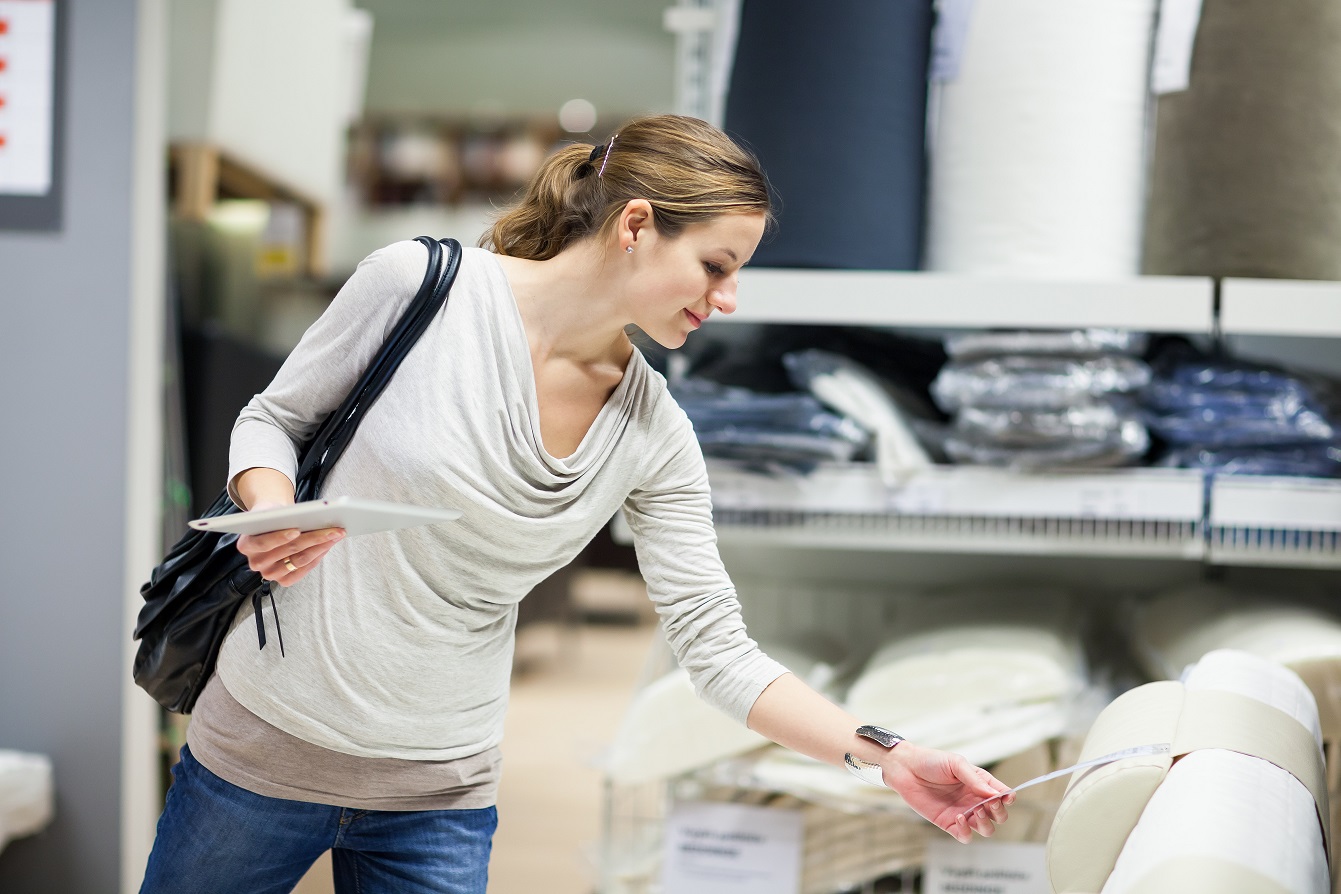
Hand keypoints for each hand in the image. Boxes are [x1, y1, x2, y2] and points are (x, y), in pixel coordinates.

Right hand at [235, 501, 344, 586]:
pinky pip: (304, 569)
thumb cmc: (270, 517)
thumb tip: (306, 515)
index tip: (296, 530)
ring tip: (336, 535)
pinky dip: (318, 556)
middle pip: (289, 551)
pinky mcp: (283, 580)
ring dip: (321, 547)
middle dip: (314, 538)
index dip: (280, 537)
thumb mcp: (270, 511)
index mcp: (246, 545)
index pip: (264, 543)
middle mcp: (256, 563)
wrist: (269, 526)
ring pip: (300, 560)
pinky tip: (328, 545)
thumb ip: (279, 515)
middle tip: (333, 529)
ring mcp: (270, 574)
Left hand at [882, 742, 1013, 842]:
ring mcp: (963, 813)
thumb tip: (995, 794)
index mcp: (979, 783)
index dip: (1008, 798)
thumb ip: (975, 779)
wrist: (905, 769)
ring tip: (974, 810)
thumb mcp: (956, 764)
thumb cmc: (931, 762)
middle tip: (989, 803)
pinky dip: (967, 832)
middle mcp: (974, 800)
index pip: (1002, 795)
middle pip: (999, 816)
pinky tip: (959, 818)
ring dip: (986, 823)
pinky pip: (965, 836)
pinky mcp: (948, 823)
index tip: (1007, 797)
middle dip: (999, 812)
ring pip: (986, 829)